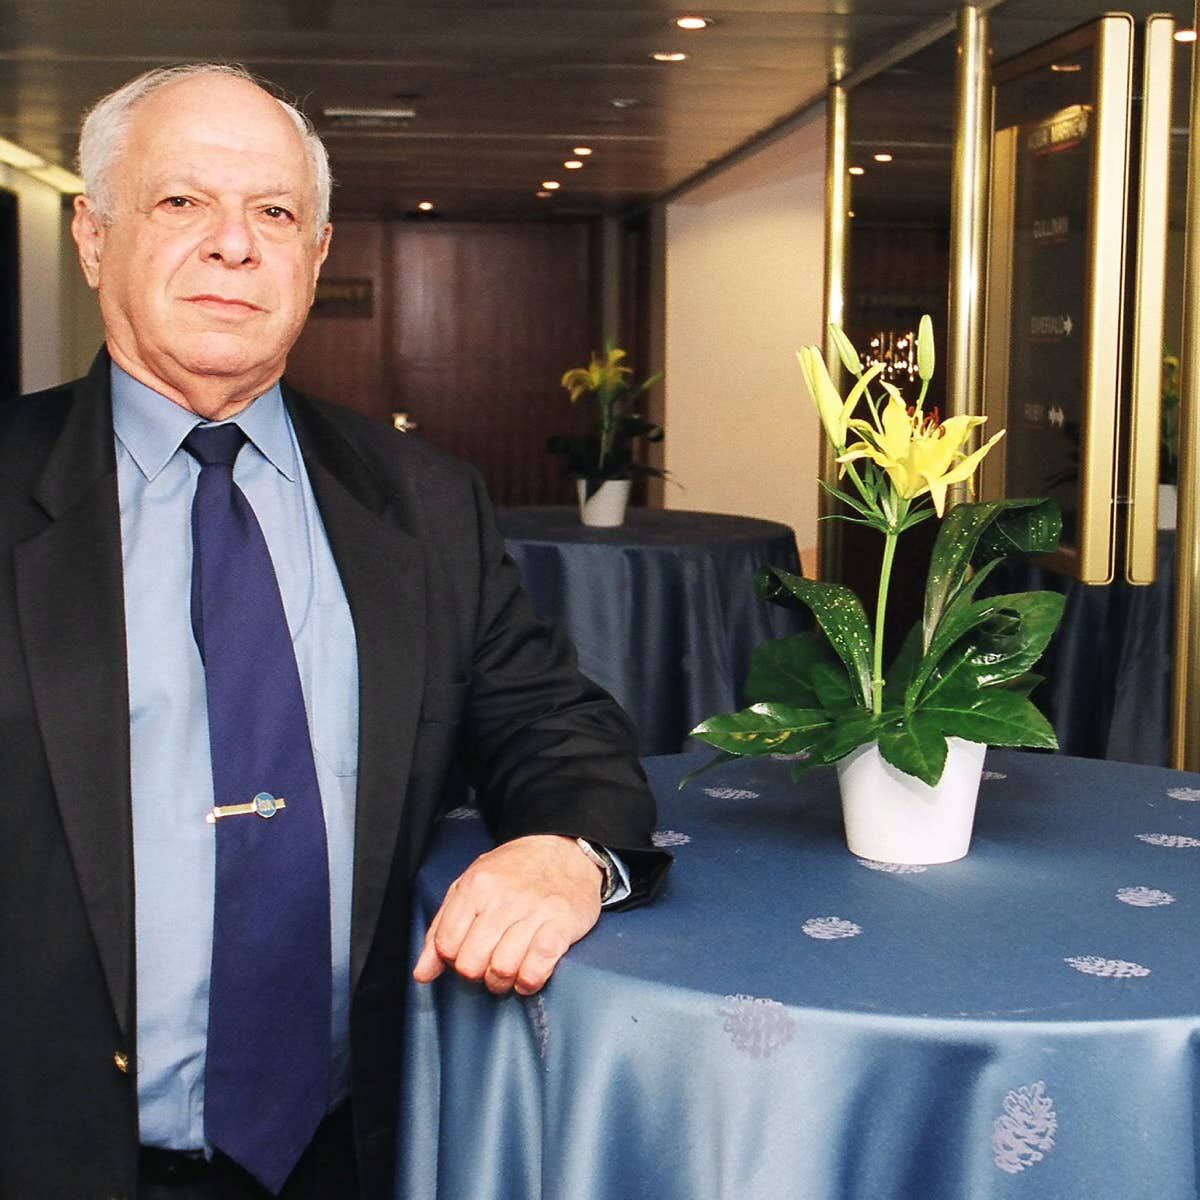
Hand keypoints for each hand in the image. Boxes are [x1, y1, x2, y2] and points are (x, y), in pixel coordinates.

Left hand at [412, 834, 602, 994]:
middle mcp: (503, 898)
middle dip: (476, 973)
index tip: (465, 953)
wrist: (564, 850)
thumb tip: (422, 973)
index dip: (451, 959)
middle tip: (487, 964)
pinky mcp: (561, 925)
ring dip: (502, 981)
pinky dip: (527, 981)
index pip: (446, 945)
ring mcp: (534, 911)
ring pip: (502, 969)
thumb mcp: (471, 885)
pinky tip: (527, 976)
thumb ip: (442, 927)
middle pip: (471, 963)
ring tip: (507, 971)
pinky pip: (536, 969)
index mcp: (476, 886)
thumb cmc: (515, 871)